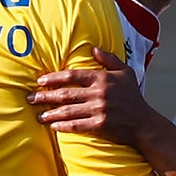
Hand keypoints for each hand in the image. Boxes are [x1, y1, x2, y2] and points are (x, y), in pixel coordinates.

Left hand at [30, 47, 157, 145]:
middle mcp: (99, 93)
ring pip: (68, 110)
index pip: (73, 75)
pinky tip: (53, 126)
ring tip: (38, 115)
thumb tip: (92, 48)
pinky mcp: (100, 125)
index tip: (40, 81)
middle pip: (65, 93)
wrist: (144, 123)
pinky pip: (77, 125)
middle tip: (31, 98)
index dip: (54, 78)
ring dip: (50, 113)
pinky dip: (63, 126)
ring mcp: (99, 109)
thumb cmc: (133, 97)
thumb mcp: (125, 72)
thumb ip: (109, 59)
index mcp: (102, 78)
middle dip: (45, 96)